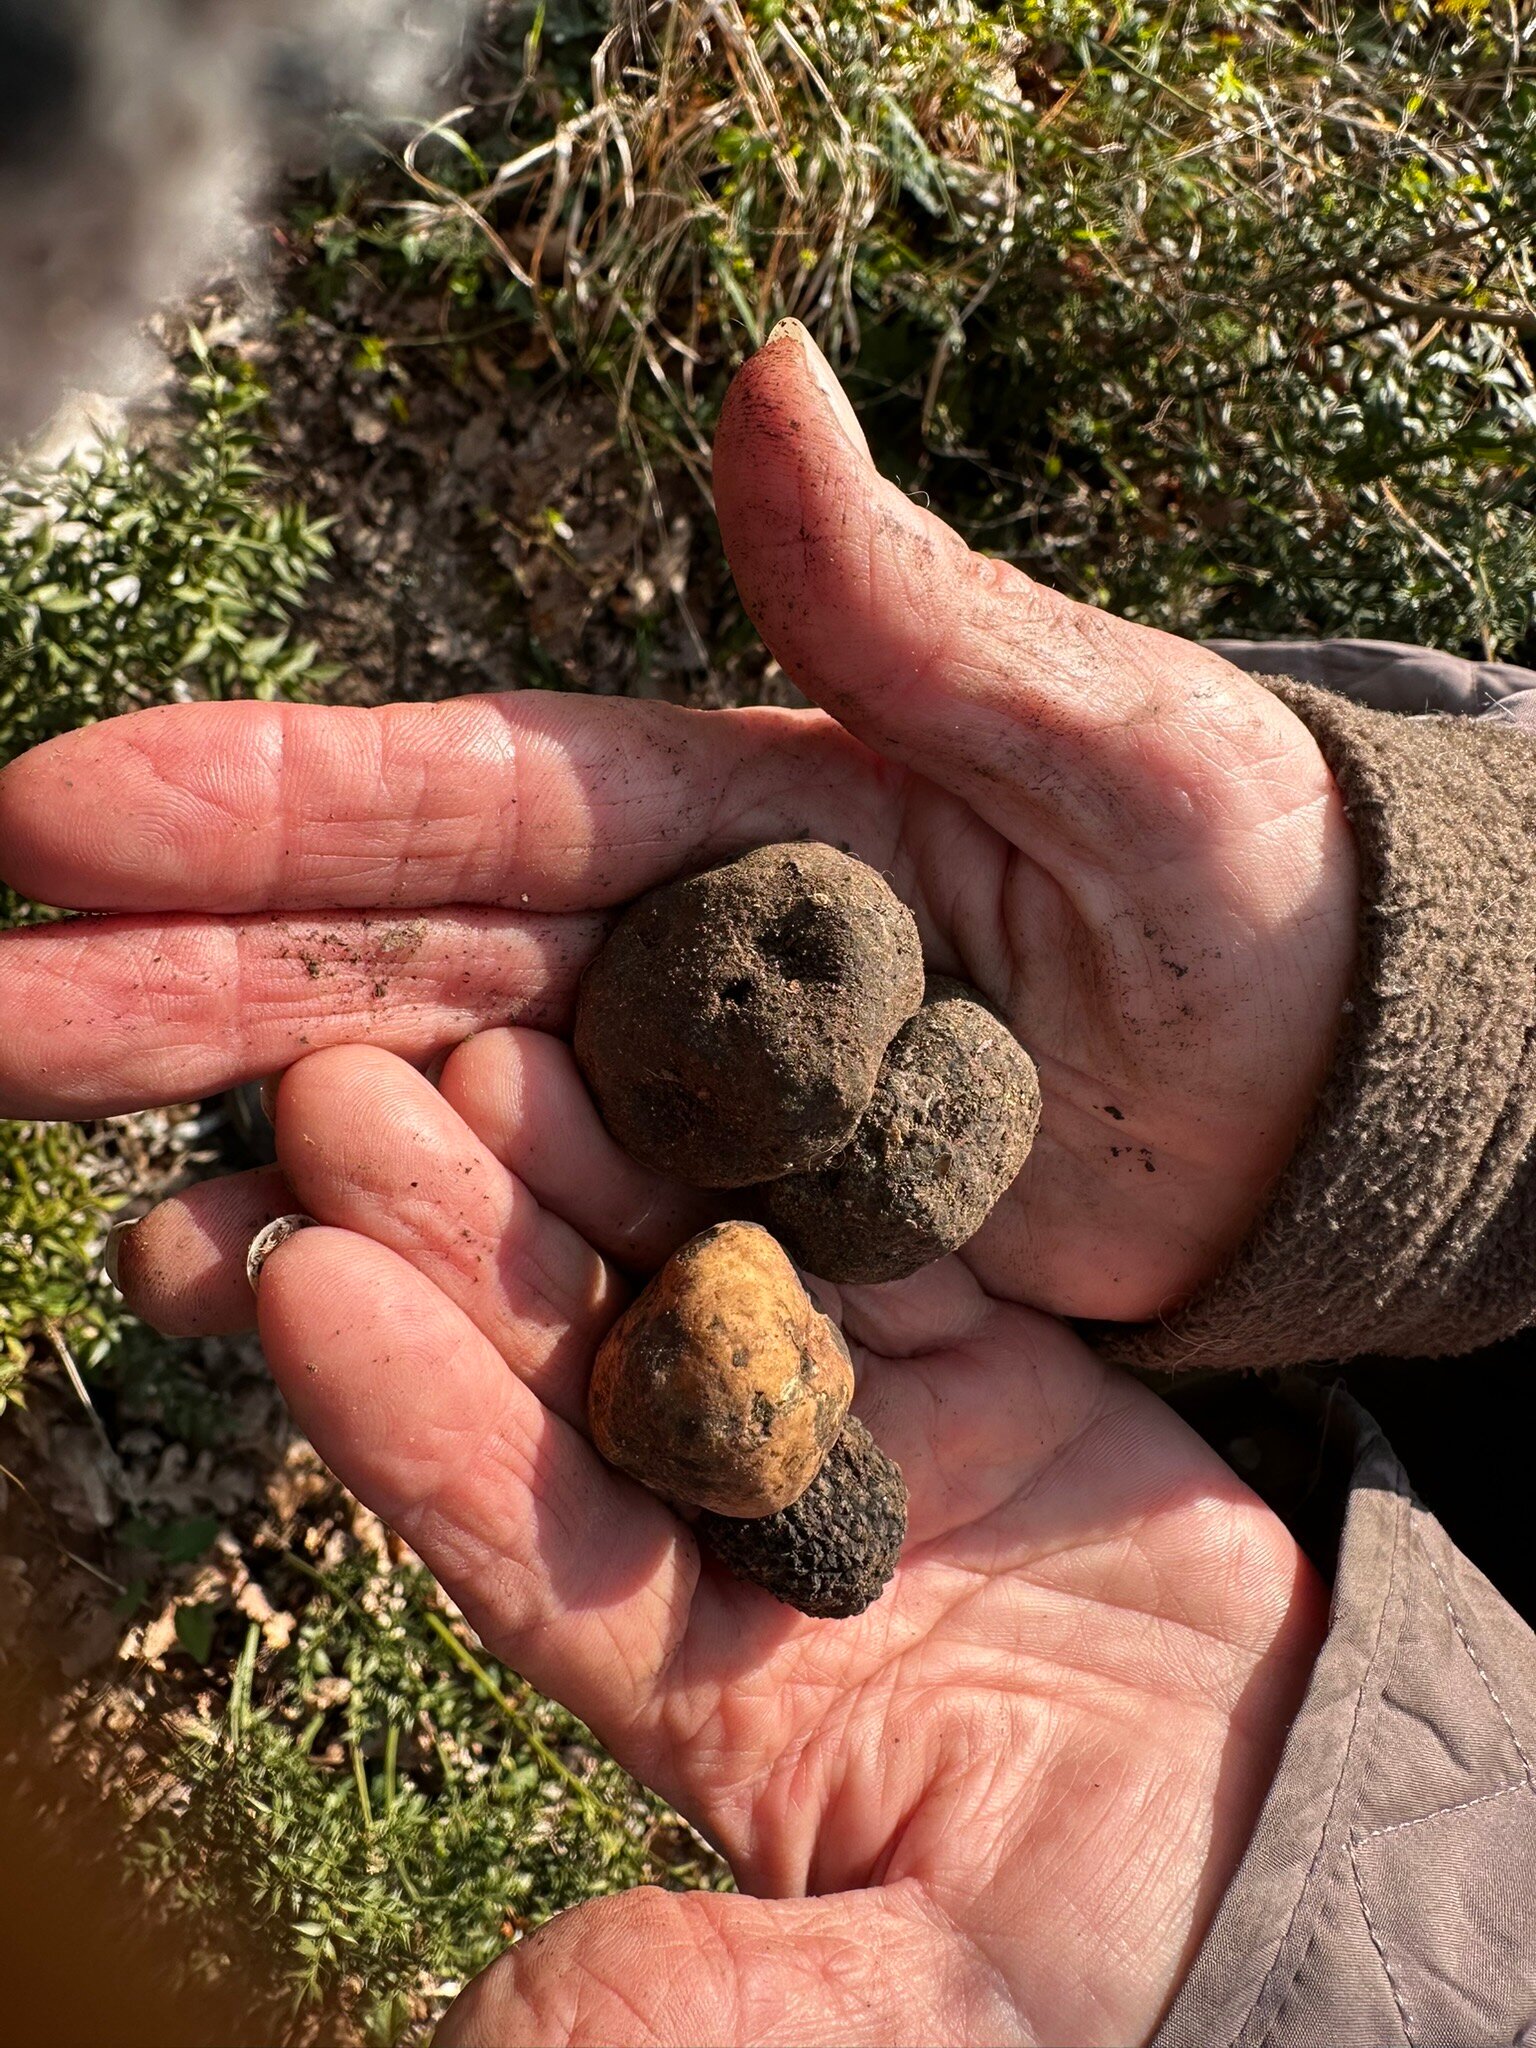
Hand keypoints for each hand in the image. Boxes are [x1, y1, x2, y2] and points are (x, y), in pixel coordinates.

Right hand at [0, 319, 1354, 1323]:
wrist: (1322, 1098)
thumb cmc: (1256, 901)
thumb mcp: (1126, 744)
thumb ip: (931, 612)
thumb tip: (771, 377)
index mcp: (742, 798)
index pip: (479, 788)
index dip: (276, 799)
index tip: (58, 808)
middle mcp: (679, 945)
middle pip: (402, 951)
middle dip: (191, 980)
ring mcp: (692, 1104)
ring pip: (434, 1103)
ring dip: (250, 1136)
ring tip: (82, 1192)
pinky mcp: (731, 1242)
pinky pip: (541, 1254)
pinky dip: (404, 1274)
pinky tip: (260, 1292)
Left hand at [235, 1034, 1323, 2045]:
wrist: (1296, 1822)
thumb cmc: (1116, 1941)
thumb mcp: (928, 2005)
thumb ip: (729, 2014)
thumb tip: (486, 2041)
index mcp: (698, 1683)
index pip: (517, 1529)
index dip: (408, 1412)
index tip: (297, 1280)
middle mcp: (739, 1533)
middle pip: (572, 1366)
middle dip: (456, 1236)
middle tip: (332, 1099)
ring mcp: (858, 1427)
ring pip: (701, 1264)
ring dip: (595, 1159)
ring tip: (491, 1043)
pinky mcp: (975, 1357)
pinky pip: (878, 1233)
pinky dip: (805, 1145)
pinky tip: (717, 1039)